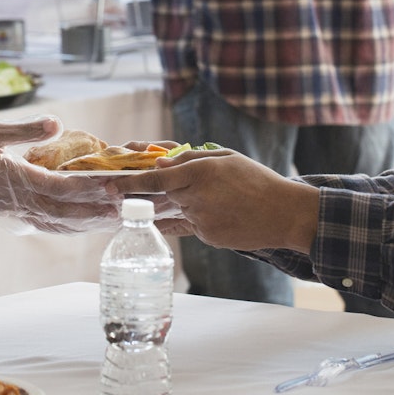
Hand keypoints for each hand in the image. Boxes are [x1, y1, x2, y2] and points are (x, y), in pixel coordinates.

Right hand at [0, 117, 120, 232]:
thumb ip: (24, 130)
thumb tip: (57, 123)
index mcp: (18, 180)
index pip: (63, 188)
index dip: (91, 189)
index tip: (116, 187)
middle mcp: (21, 203)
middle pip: (69, 212)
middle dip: (101, 212)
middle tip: (130, 210)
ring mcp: (17, 213)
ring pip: (61, 223)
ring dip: (91, 223)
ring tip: (118, 221)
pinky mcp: (14, 215)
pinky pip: (49, 225)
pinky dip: (72, 226)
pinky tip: (87, 225)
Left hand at [114, 149, 321, 252]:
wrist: (285, 214)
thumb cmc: (257, 181)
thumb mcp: (226, 158)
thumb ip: (191, 158)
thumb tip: (160, 164)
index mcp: (199, 171)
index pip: (153, 179)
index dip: (128, 184)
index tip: (108, 187)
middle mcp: (195, 196)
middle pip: (165, 195)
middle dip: (166, 193)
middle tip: (188, 190)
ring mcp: (200, 219)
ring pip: (181, 209)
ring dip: (191, 204)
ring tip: (224, 200)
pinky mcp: (207, 236)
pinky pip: (194, 225)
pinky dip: (204, 218)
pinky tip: (228, 214)